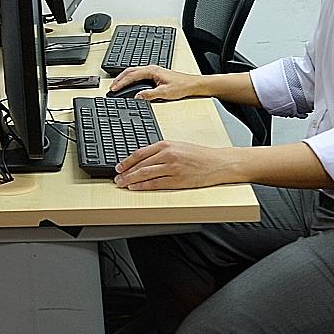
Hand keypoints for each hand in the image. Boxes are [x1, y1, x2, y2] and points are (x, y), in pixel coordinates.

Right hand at [108, 65, 196, 101]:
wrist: (193, 84)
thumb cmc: (182, 86)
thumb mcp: (165, 93)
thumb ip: (150, 95)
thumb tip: (138, 97)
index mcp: (152, 71)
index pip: (132, 75)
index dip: (121, 82)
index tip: (114, 88)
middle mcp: (151, 69)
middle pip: (130, 71)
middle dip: (119, 79)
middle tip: (112, 87)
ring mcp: (153, 71)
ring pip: (133, 72)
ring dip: (124, 78)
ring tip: (117, 85)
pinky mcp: (155, 75)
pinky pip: (138, 74)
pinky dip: (130, 78)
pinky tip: (129, 84)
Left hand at [113, 140, 238, 190]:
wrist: (217, 163)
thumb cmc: (199, 155)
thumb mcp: (177, 146)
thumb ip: (160, 151)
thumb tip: (142, 159)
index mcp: (165, 145)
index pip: (139, 153)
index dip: (126, 161)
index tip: (118, 167)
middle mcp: (167, 155)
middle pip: (140, 164)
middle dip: (126, 172)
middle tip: (116, 178)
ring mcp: (172, 168)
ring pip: (145, 174)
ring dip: (130, 180)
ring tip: (122, 184)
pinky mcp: (178, 180)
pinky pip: (156, 184)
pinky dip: (143, 186)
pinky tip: (136, 188)